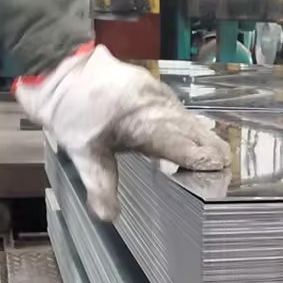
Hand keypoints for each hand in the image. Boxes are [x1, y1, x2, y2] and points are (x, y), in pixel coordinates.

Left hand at [14, 45, 230, 220]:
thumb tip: (109, 217)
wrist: (57, 64)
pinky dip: (189, 125)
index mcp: (145, 123)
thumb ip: (100, 184)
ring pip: (188, 118)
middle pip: (193, 131)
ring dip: (202, 137)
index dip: (203, 160)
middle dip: (210, 150)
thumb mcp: (82, 152)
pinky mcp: (154, 87)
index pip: (184, 146)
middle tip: (225, 169)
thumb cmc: (71, 111)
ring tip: (217, 156)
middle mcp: (158, 106)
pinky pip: (178, 109)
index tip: (221, 172)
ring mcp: (158, 93)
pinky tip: (193, 135)